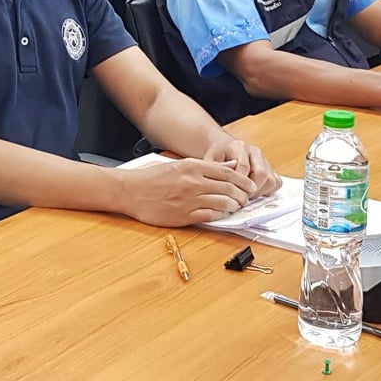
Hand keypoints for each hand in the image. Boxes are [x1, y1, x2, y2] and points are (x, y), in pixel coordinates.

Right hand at [117, 158, 256, 226]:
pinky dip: (219, 215)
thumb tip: (227, 166)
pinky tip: (222, 215)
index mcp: (193, 167)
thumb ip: (204, 167)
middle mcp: (193, 182)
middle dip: (242, 195)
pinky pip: (209, 216)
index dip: (243, 180)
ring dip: (234, 206)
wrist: (130, 190)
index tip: (250, 185)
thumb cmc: (152, 178)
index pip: (228, 172)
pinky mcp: (183, 216)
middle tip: (246, 199)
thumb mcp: (179, 165)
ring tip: (236, 207)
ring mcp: (189, 200)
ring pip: (223, 203)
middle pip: (229, 188)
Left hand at [201, 136, 280, 197]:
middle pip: (261, 173)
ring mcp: (264, 160)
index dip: (239, 184)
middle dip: (251, 190)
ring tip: (246, 195)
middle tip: (241, 198)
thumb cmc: (216, 155)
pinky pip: (277, 182)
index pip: (244, 167)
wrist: (223, 147)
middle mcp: (254, 152)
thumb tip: (224, 184)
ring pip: (271, 179)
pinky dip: (268, 190)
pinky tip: (255, 193)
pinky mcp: (270, 168)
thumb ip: (215, 170)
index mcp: (239, 147)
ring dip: (260, 192)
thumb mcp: (209, 160)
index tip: (233, 194)